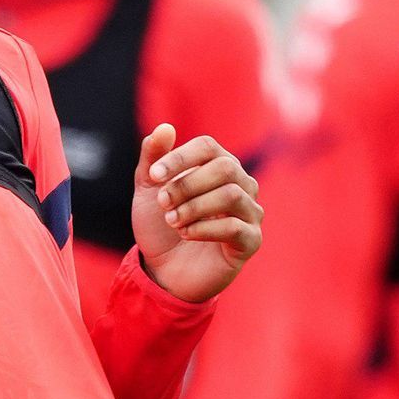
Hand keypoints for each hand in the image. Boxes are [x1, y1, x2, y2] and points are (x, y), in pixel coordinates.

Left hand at [130, 124, 263, 302]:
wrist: (163, 270)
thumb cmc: (160, 225)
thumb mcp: (148, 190)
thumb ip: (153, 159)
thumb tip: (165, 128)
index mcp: (218, 165)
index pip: (208, 146)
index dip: (180, 157)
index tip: (154, 176)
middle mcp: (241, 184)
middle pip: (225, 168)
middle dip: (187, 184)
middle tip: (163, 203)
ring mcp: (250, 213)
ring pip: (232, 195)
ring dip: (194, 207)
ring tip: (173, 221)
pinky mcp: (251, 241)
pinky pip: (235, 227)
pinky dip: (204, 229)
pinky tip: (185, 234)